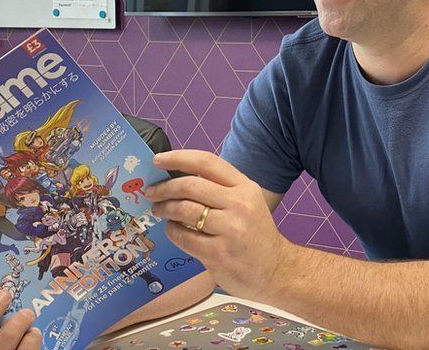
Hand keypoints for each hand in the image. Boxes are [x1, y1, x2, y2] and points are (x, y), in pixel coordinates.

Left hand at [147, 150, 291, 301]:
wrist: (277, 270)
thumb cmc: (255, 235)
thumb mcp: (247, 204)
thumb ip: (219, 190)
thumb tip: (177, 180)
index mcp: (245, 187)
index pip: (207, 162)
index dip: (178, 157)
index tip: (158, 160)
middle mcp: (239, 204)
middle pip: (191, 185)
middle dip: (165, 187)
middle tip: (151, 192)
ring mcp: (230, 229)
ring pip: (184, 210)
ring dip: (165, 208)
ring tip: (159, 211)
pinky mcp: (219, 253)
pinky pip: (184, 236)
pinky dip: (172, 231)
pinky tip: (172, 230)